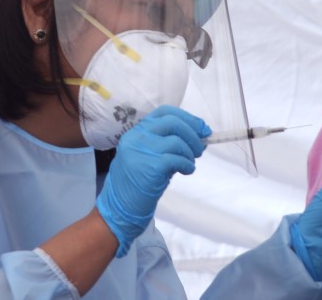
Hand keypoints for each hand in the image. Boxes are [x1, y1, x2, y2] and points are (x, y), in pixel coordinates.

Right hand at [96, 105, 211, 257]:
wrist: (119, 208)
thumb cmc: (136, 183)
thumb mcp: (147, 155)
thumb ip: (166, 142)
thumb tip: (198, 135)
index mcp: (136, 132)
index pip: (165, 112)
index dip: (187, 117)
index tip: (202, 127)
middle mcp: (136, 138)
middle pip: (173, 122)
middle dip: (193, 132)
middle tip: (201, 147)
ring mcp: (142, 151)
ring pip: (177, 141)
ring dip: (190, 152)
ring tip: (190, 163)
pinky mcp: (150, 167)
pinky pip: (177, 159)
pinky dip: (187, 164)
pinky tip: (187, 171)